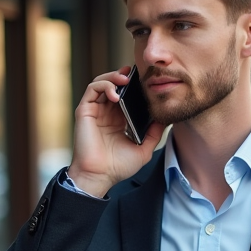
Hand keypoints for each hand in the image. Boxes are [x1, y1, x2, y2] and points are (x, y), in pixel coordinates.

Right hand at [67, 66, 166, 197]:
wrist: (100, 176)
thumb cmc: (118, 167)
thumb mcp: (143, 149)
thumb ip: (154, 134)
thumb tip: (166, 119)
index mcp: (118, 120)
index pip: (125, 95)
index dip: (134, 86)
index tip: (145, 81)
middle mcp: (106, 113)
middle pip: (114, 85)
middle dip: (124, 77)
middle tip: (136, 74)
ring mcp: (95, 111)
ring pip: (102, 83)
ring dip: (113, 77)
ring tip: (125, 80)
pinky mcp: (85, 111)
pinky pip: (92, 89)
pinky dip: (104, 85)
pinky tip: (115, 93)